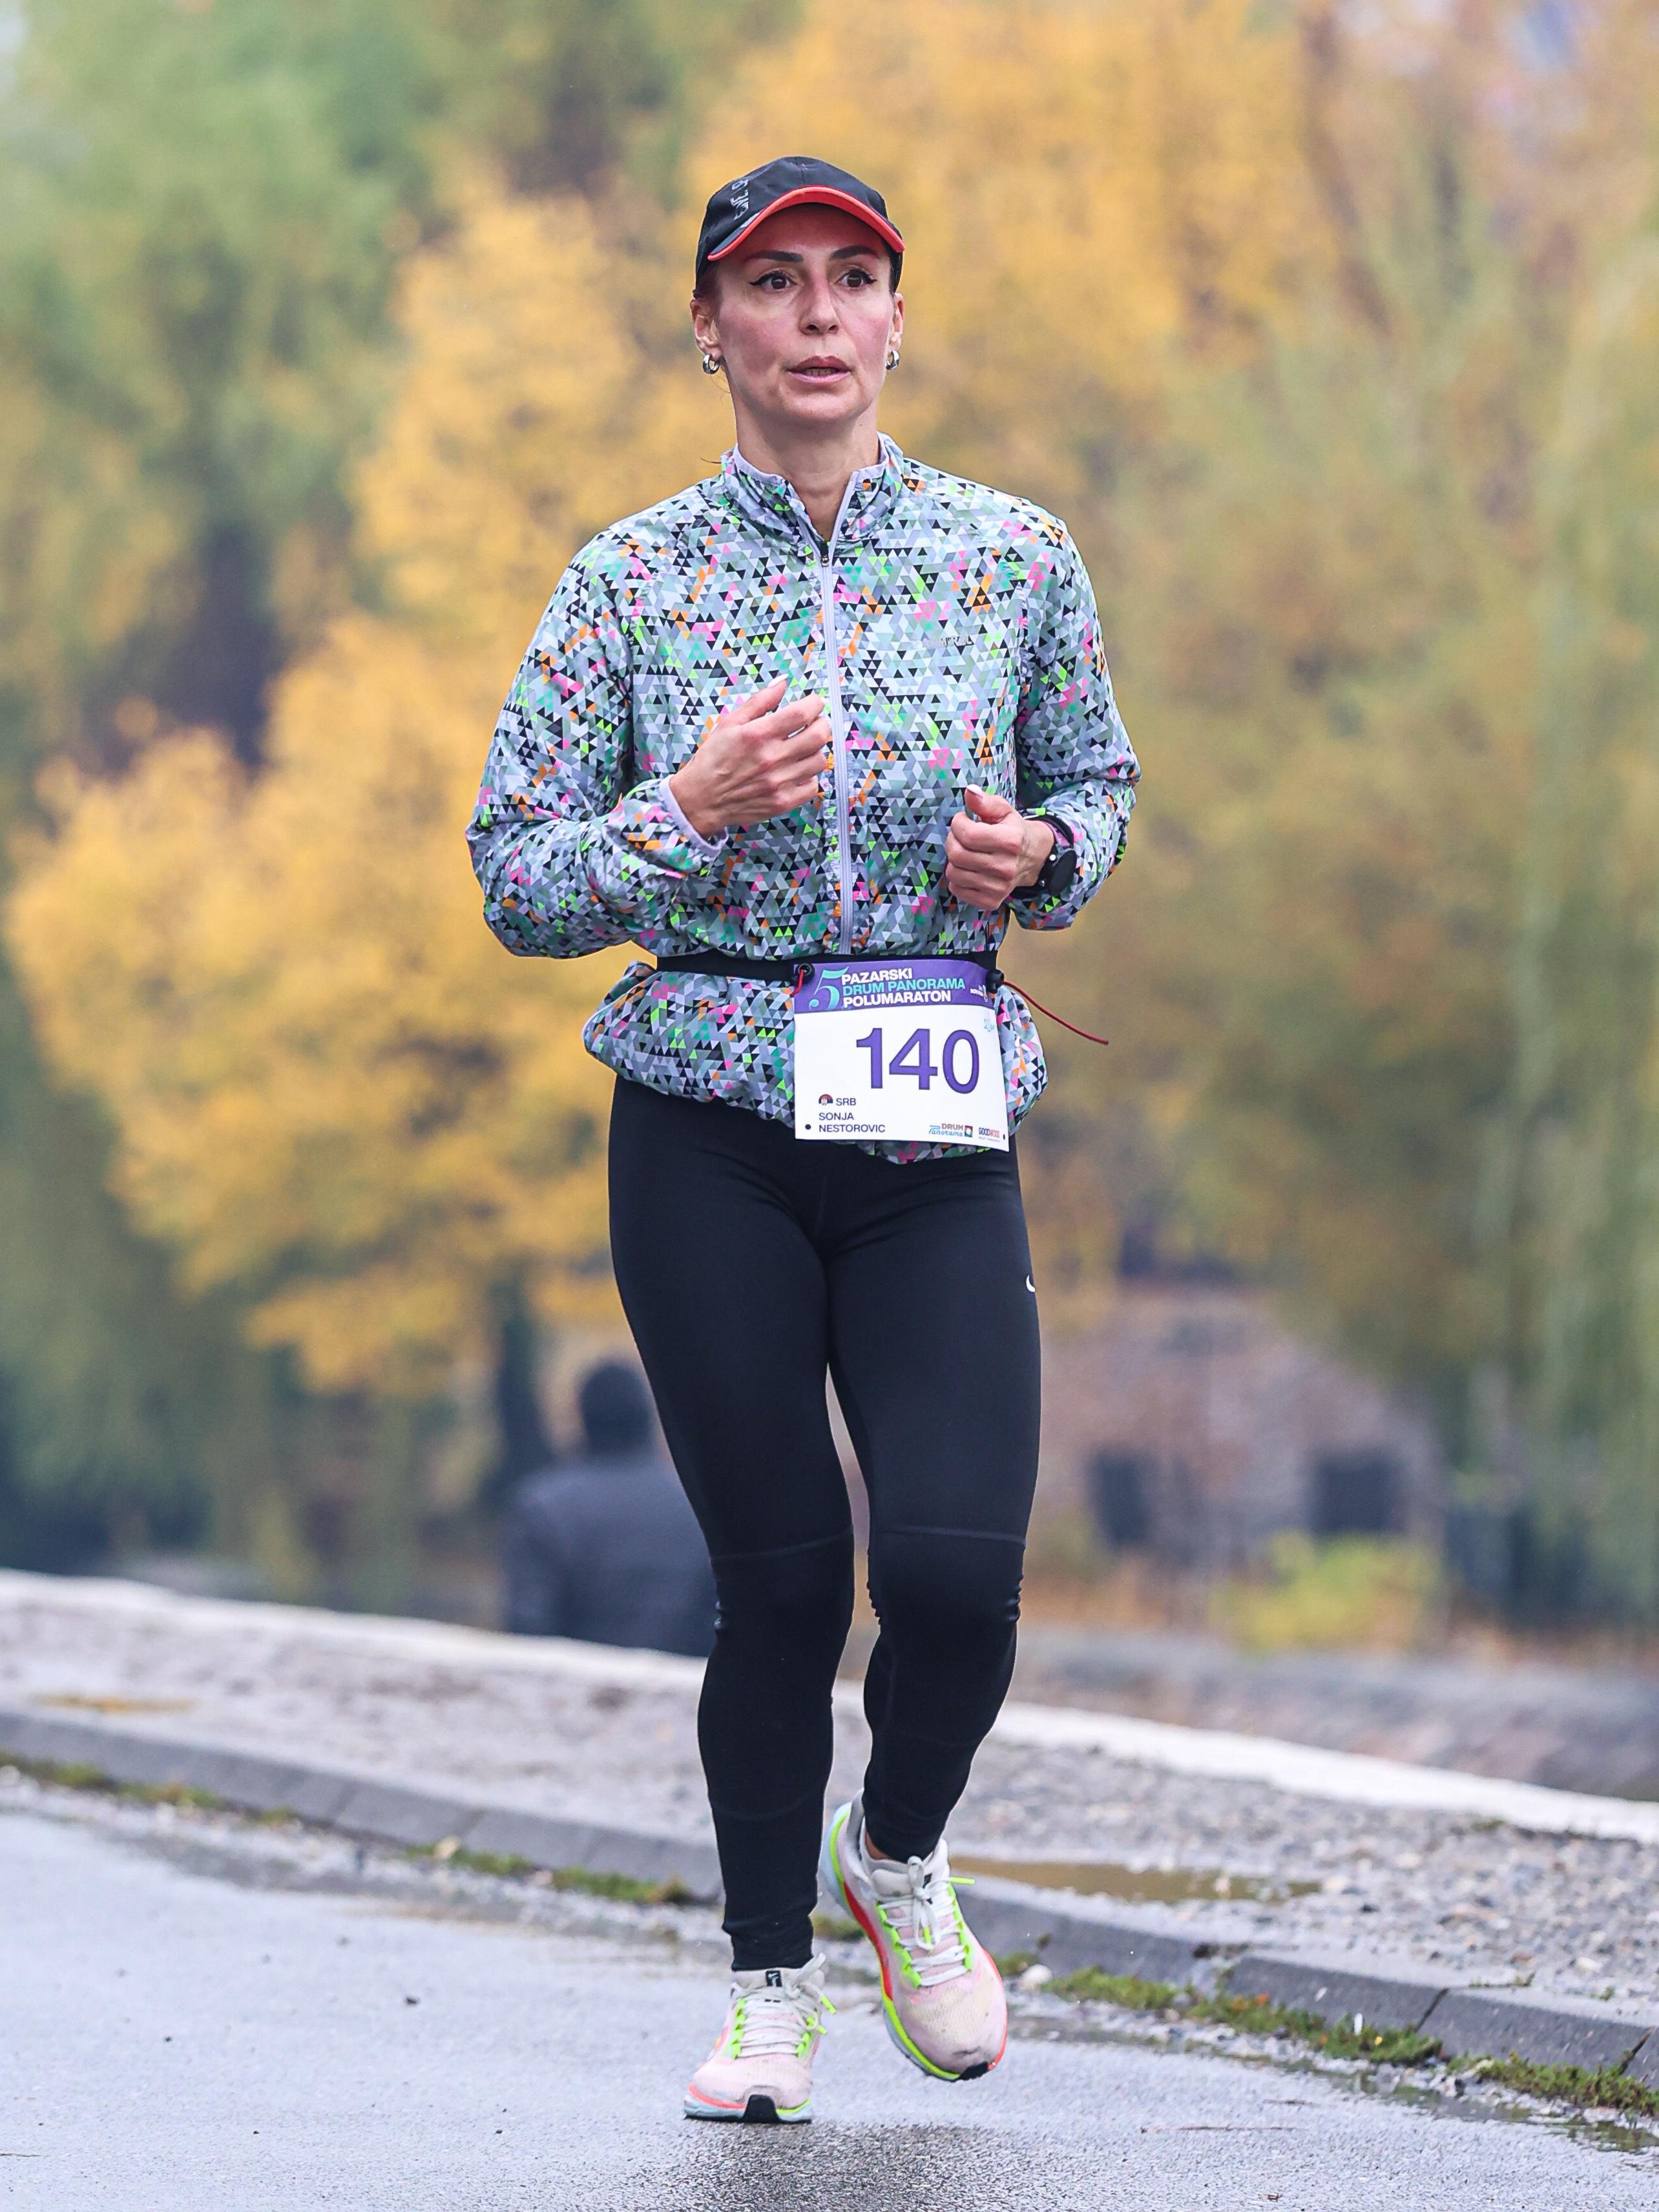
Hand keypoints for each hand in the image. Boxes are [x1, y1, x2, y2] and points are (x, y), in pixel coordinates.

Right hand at [668, 675, 831, 837]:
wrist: (701, 799)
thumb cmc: (714, 759)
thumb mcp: (730, 723)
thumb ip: (760, 701)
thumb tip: (783, 683)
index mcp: (759, 734)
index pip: (803, 712)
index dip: (815, 703)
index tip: (814, 703)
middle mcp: (772, 758)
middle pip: (818, 736)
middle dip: (821, 724)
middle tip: (814, 723)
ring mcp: (779, 782)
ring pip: (819, 761)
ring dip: (816, 750)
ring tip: (803, 748)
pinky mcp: (783, 802)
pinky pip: (812, 786)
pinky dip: (810, 776)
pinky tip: (797, 770)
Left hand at [944, 786, 1054, 909]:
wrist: (1033, 858)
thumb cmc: (1013, 831)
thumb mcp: (1004, 811)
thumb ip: (985, 802)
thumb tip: (969, 792)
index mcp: (1010, 842)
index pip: (967, 834)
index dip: (958, 824)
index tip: (963, 820)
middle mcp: (1005, 867)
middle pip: (957, 854)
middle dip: (953, 840)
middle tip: (960, 836)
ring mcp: (998, 887)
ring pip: (953, 873)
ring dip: (954, 860)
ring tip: (966, 851)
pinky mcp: (990, 901)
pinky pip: (956, 889)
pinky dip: (957, 878)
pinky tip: (969, 868)